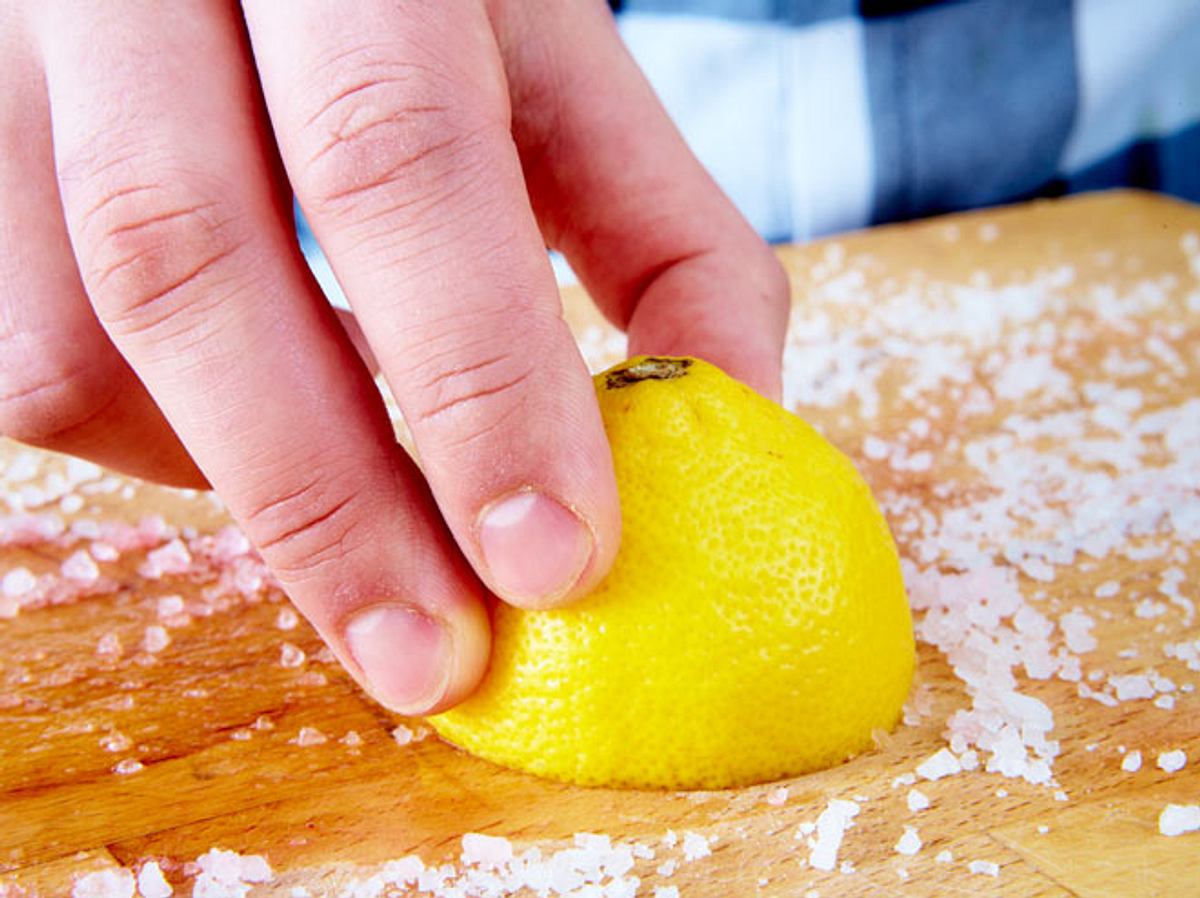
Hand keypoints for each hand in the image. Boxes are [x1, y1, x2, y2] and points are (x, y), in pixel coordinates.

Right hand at [0, 0, 787, 712]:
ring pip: (69, 328)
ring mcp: (22, 61)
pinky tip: (261, 427)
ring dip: (232, 479)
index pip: (394, 159)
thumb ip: (665, 232)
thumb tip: (732, 419)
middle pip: (188, 258)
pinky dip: (152, 440)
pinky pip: (20, 347)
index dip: (475, 378)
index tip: (553, 563)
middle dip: (324, 501)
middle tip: (436, 658)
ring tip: (363, 528)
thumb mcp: (569, 68)